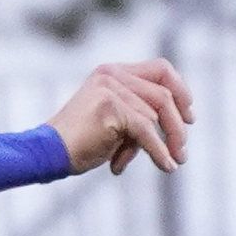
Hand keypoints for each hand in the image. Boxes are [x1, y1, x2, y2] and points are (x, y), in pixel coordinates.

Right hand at [50, 57, 192, 174]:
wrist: (46, 153)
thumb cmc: (78, 144)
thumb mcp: (114, 123)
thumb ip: (140, 115)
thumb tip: (178, 129)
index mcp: (112, 72)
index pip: (160, 69)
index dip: (180, 90)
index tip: (189, 116)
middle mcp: (113, 75)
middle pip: (164, 94)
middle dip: (178, 124)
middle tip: (183, 148)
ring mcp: (111, 88)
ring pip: (157, 114)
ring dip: (166, 143)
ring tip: (169, 162)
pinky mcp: (111, 106)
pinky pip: (146, 130)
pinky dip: (159, 150)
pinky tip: (166, 165)